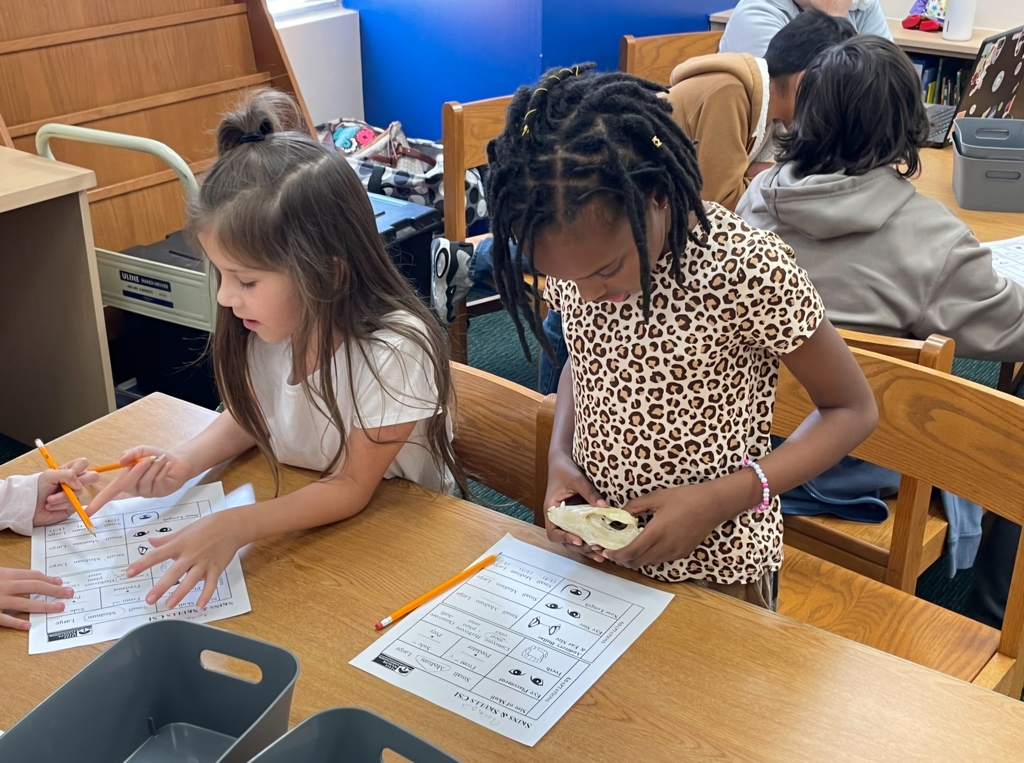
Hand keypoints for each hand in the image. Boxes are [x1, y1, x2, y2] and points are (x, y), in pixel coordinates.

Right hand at [0, 568, 74, 629]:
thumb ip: (10, 577)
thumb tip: (27, 580)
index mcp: (6, 574)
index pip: (33, 576)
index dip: (49, 579)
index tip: (60, 583)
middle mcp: (5, 586)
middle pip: (34, 587)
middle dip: (54, 590)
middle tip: (69, 593)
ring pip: (24, 603)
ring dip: (44, 606)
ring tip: (59, 608)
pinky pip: (4, 619)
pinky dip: (16, 622)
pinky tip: (28, 625)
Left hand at [34, 458, 100, 525]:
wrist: (28, 506)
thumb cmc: (36, 488)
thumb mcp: (49, 476)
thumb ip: (67, 474)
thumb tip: (79, 484)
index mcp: (69, 471)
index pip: (83, 463)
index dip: (79, 468)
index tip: (70, 474)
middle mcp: (74, 482)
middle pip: (93, 477)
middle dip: (82, 482)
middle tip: (70, 486)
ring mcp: (75, 494)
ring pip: (80, 492)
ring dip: (62, 496)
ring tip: (49, 500)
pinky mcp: (73, 506)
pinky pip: (74, 504)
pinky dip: (60, 505)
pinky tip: (51, 506)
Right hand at [58, 447, 190, 515]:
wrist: (177, 461)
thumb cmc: (157, 457)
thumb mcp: (143, 451)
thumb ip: (132, 453)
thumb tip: (122, 461)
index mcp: (126, 480)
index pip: (109, 493)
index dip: (98, 502)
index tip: (87, 512)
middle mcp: (134, 488)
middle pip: (128, 484)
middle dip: (138, 470)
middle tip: (148, 459)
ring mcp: (146, 492)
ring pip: (145, 482)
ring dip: (153, 467)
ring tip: (161, 459)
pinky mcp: (159, 493)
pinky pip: (157, 482)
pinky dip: (162, 470)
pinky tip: (167, 465)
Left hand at [127, 511, 244, 608]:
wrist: (232, 526)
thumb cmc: (209, 526)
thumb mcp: (185, 530)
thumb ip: (167, 539)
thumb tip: (151, 541)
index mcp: (181, 544)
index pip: (157, 554)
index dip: (142, 564)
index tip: (129, 573)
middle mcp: (191, 554)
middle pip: (174, 572)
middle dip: (161, 587)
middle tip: (149, 599)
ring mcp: (204, 563)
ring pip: (191, 580)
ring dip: (180, 593)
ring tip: (169, 604)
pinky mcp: (216, 568)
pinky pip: (211, 584)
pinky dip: (206, 595)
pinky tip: (199, 605)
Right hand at [544, 453, 608, 562]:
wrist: (562, 461)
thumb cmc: (564, 469)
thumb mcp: (576, 479)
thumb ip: (589, 493)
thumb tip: (604, 507)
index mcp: (551, 510)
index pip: (553, 531)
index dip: (564, 538)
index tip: (579, 539)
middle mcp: (557, 518)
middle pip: (565, 540)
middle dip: (580, 547)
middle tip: (596, 548)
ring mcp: (567, 519)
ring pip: (574, 539)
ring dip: (586, 549)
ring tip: (601, 555)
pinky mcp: (576, 518)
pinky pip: (581, 532)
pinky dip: (590, 540)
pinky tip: (601, 547)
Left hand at [604, 483, 722, 569]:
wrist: (713, 504)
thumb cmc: (685, 497)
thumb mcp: (657, 497)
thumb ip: (636, 506)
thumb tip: (621, 513)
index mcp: (657, 532)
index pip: (631, 551)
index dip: (616, 555)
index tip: (606, 551)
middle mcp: (665, 546)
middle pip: (637, 562)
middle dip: (622, 559)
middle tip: (613, 551)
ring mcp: (675, 552)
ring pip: (649, 563)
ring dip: (635, 559)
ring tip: (628, 548)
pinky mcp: (682, 553)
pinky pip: (660, 560)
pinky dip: (649, 557)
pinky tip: (646, 546)